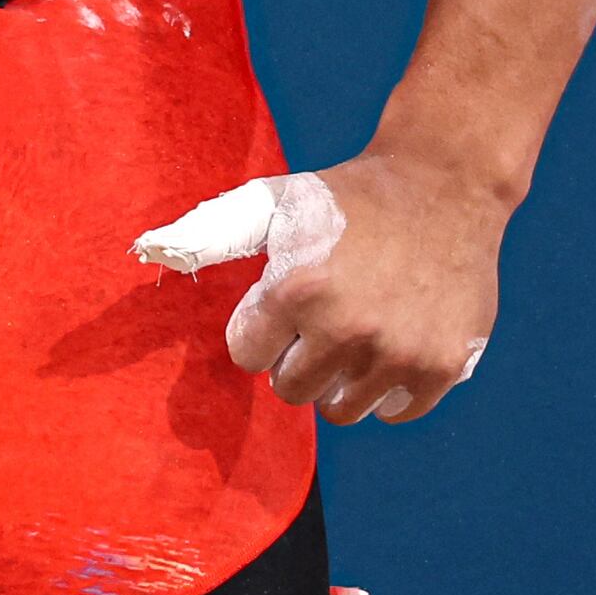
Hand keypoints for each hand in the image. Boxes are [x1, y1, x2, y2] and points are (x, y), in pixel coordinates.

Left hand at [223, 153, 504, 423]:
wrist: (444, 183)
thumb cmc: (348, 197)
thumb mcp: (275, 202)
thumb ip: (212, 231)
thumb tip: (151, 246)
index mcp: (297, 288)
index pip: (248, 355)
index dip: (263, 327)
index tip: (287, 300)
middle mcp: (348, 327)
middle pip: (292, 389)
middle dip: (297, 357)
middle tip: (323, 320)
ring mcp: (399, 352)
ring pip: (341, 410)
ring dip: (340, 379)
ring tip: (356, 334)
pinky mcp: (443, 366)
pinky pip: (396, 412)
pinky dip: (389, 389)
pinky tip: (393, 346)